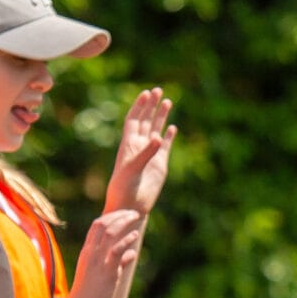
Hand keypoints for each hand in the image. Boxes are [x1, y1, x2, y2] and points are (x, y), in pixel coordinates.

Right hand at [65, 209, 146, 297]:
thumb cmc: (88, 297)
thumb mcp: (99, 275)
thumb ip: (115, 263)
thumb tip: (131, 255)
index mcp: (87, 253)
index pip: (96, 226)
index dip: (111, 217)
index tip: (124, 214)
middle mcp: (91, 254)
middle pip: (103, 224)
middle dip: (119, 215)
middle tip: (133, 213)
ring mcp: (98, 262)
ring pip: (110, 233)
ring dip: (124, 223)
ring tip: (137, 218)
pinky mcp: (107, 273)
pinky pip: (117, 251)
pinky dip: (127, 241)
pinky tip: (135, 236)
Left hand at [104, 87, 176, 217]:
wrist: (130, 207)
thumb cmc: (124, 190)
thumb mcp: (132, 170)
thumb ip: (145, 153)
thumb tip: (157, 136)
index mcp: (128, 145)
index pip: (133, 120)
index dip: (139, 106)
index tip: (146, 94)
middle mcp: (138, 147)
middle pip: (145, 121)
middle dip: (150, 106)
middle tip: (158, 90)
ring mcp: (150, 155)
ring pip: (155, 130)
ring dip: (160, 116)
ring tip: (167, 101)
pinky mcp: (159, 164)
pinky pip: (165, 146)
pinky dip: (168, 136)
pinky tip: (172, 127)